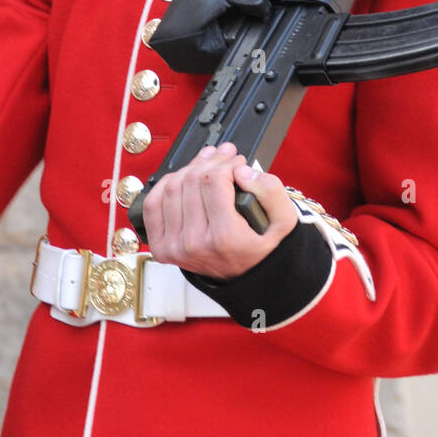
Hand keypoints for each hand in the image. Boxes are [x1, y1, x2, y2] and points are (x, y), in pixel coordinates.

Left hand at [141, 142, 298, 280]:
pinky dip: (165, 185)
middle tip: (224, 157)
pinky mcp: (162, 247)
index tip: (238, 162)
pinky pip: (153, 205)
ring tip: (207, 164)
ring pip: (172, 187)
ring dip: (189, 168)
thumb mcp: (284, 221)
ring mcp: (175, 247)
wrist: (247, 278)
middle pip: (192, 180)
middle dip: (210, 161)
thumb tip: (241, 171)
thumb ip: (271, 191)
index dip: (226, 163)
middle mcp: (195, 244)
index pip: (214, 180)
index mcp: (225, 237)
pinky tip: (182, 178)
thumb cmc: (262, 248)